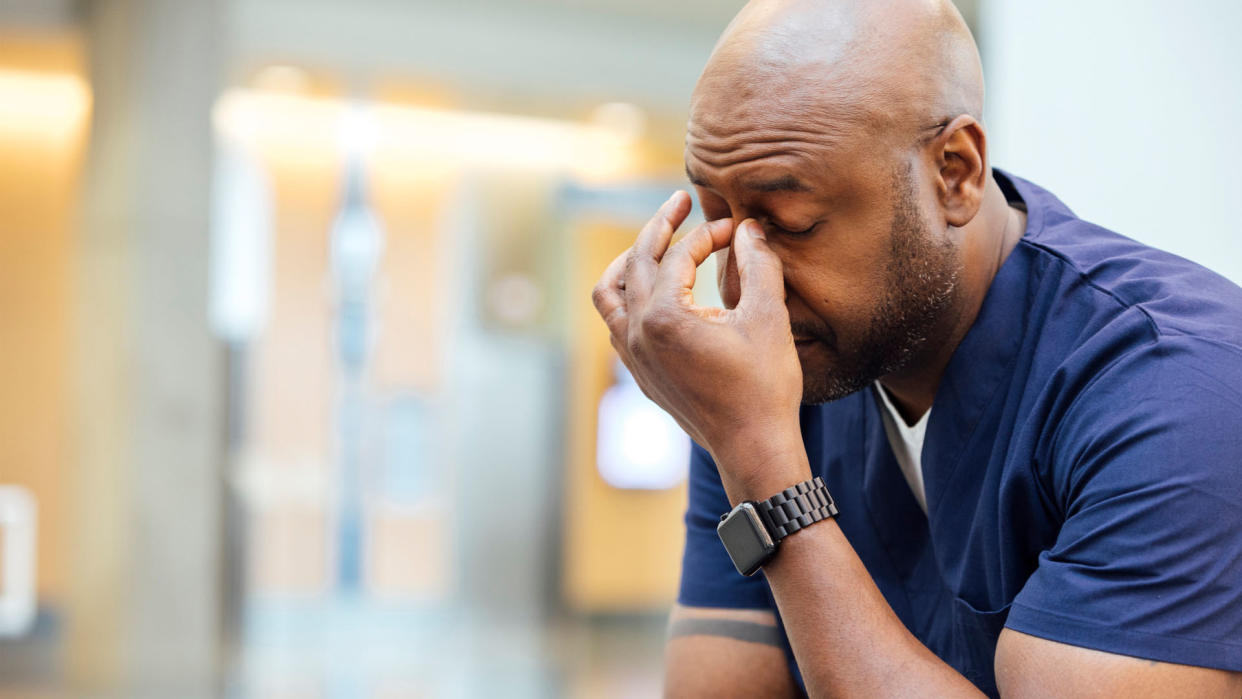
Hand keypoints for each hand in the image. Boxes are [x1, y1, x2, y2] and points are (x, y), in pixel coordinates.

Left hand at [591, 191, 808, 500]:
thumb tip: (749, 227)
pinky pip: (615, 325)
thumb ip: (757, 264)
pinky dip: (626, 299)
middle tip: (679, 204)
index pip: (677, 257)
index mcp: (664, 317)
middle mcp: (638, 334)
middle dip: (658, 229)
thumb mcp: (768, 317)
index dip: (706, 234)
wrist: (753, 449)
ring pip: (609, 296)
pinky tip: (651, 295)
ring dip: (628, 264)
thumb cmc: (765, 386)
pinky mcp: (639, 375)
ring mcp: (633, 357)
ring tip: (649, 245)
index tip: (733, 227)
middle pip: (635, 264)